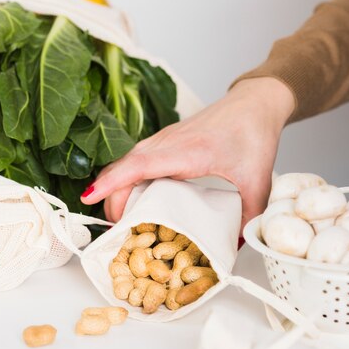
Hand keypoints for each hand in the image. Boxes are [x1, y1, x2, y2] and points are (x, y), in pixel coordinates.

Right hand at [81, 78, 294, 230]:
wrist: (255, 103)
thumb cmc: (253, 133)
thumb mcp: (257, 180)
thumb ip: (249, 215)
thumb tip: (236, 245)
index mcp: (188, 151)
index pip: (139, 165)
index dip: (112, 182)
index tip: (90, 197)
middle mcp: (170, 143)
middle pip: (125, 167)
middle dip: (111, 197)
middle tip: (114, 229)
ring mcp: (165, 139)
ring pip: (128, 162)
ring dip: (117, 186)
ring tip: (119, 217)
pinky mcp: (167, 140)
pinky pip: (138, 158)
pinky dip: (127, 177)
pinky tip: (132, 195)